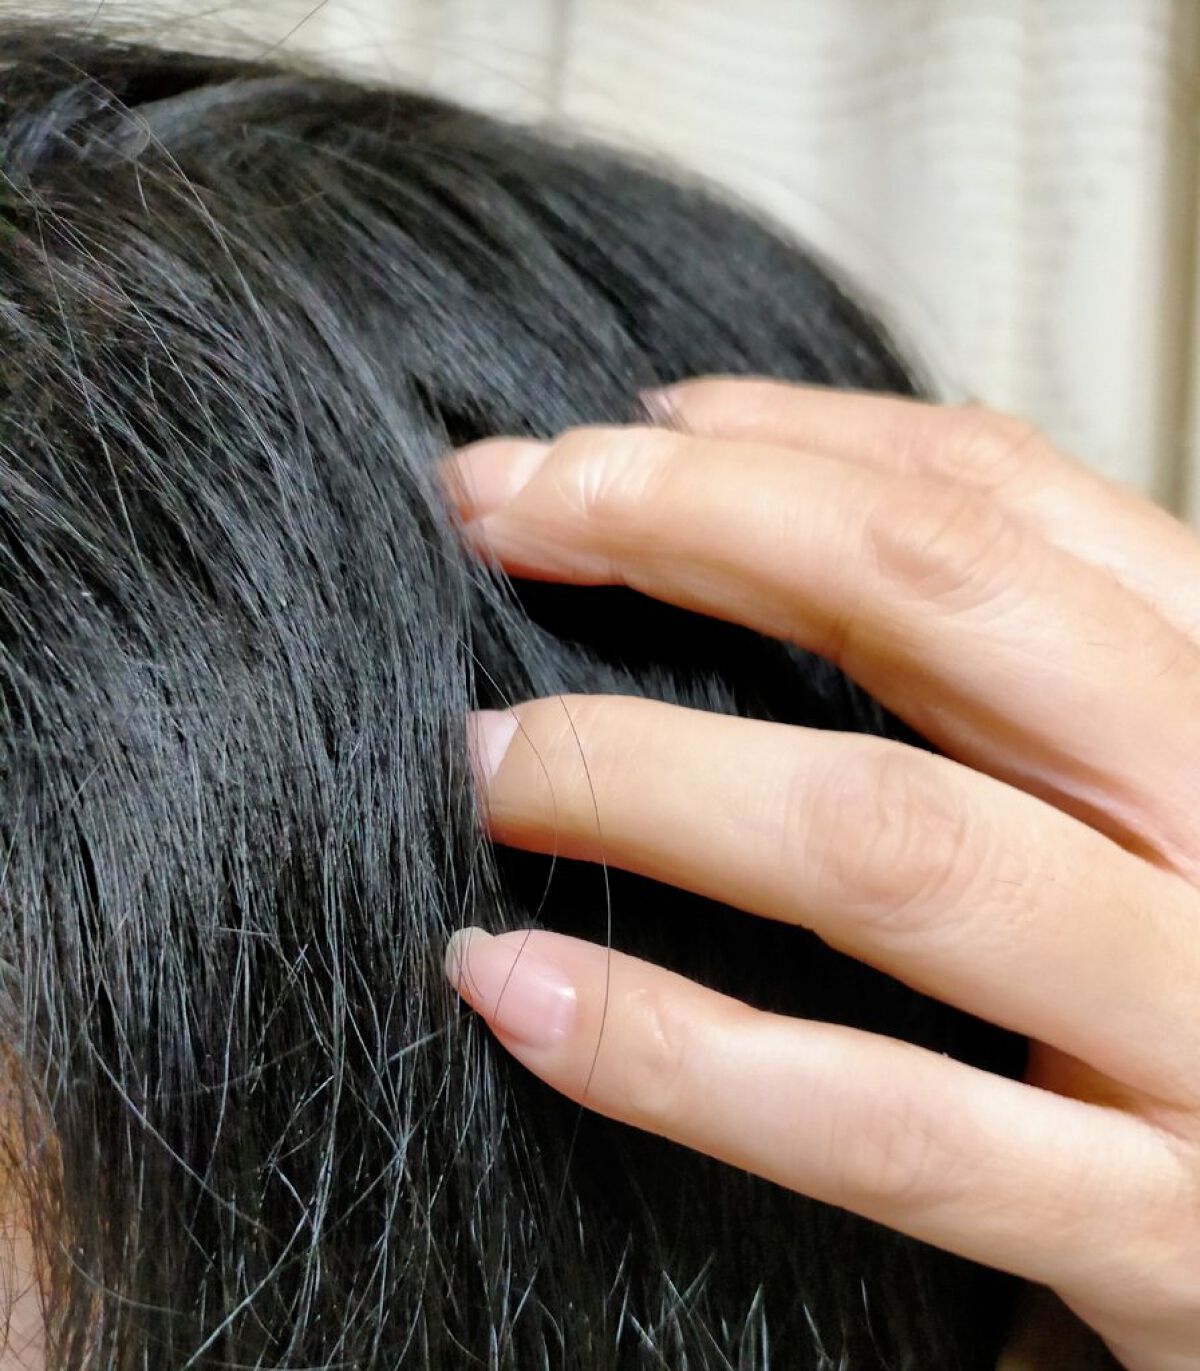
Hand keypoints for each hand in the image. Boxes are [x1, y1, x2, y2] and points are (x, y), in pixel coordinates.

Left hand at [439, 378, 1199, 1370]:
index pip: (1000, 497)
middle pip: (938, 598)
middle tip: (506, 511)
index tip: (614, 438)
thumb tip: (757, 516)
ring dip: (646, 775)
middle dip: (692, 524)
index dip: (782, 439)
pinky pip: (878, 1128)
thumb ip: (1018, 670)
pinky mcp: (1150, 1232)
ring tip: (494, 759)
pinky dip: (671, 1049)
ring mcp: (1199, 1029)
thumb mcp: (1152, 781)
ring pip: (888, 843)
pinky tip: (519, 988)